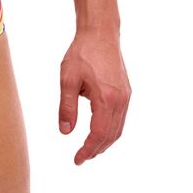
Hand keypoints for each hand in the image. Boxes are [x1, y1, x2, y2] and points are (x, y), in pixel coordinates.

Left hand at [59, 29, 130, 164]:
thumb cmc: (82, 52)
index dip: (88, 150)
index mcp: (107, 99)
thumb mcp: (68, 78)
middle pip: (111, 135)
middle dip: (96, 149)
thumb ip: (67, 107)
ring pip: (118, 129)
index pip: (98, 134)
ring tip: (89, 149)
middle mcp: (121, 101)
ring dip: (105, 142)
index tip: (77, 160)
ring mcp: (126, 96)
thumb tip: (65, 132)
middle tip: (81, 158)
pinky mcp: (126, 92)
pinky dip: (111, 130)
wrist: (101, 33)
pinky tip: (99, 130)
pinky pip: (120, 118)